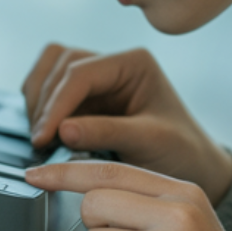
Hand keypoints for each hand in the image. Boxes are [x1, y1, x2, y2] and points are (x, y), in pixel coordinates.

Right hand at [22, 45, 231, 205]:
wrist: (192, 166)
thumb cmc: (181, 150)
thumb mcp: (149, 141)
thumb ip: (107, 132)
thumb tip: (63, 129)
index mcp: (134, 63)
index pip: (80, 73)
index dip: (56, 104)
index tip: (44, 135)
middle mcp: (113, 64)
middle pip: (59, 63)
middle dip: (45, 102)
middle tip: (41, 140)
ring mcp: (99, 79)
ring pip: (50, 70)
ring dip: (39, 100)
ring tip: (42, 136)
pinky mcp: (87, 98)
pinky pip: (51, 90)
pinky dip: (42, 107)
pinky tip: (47, 132)